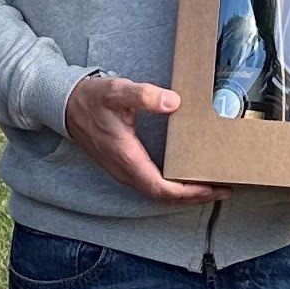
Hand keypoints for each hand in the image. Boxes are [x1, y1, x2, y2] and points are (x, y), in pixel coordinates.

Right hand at [60, 75, 226, 207]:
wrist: (65, 105)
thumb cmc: (91, 99)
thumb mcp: (116, 91)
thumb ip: (144, 95)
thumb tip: (173, 102)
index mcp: (127, 158)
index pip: (162, 189)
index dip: (190, 193)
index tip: (213, 188)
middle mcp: (126, 171)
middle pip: (165, 197)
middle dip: (195, 196)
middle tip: (224, 189)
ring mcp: (124, 171)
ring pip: (159, 193)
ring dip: (185, 194)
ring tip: (212, 186)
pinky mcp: (125, 167)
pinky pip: (153, 185)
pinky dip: (173, 187)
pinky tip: (188, 177)